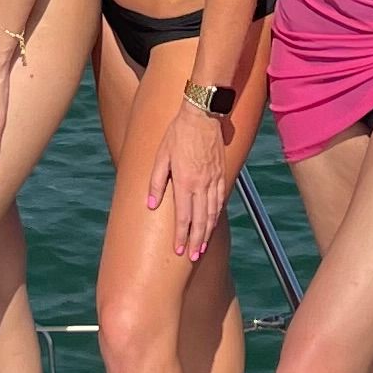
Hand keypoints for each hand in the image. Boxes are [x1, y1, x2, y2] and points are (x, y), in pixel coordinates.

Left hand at [151, 103, 225, 264]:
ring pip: (212, 213)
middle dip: (195, 241)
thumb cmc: (178, 134)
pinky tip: (213, 223)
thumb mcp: (160, 155)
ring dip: (207, 232)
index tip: (177, 250)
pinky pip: (220, 200)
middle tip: (192, 257)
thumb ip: (156, 181)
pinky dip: (217, 215)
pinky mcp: (221, 174)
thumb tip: (150, 204)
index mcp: (185, 181)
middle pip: (200, 220)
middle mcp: (202, 184)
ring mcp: (214, 180)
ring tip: (201, 246)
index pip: (183, 217)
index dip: (181, 235)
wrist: (202, 115)